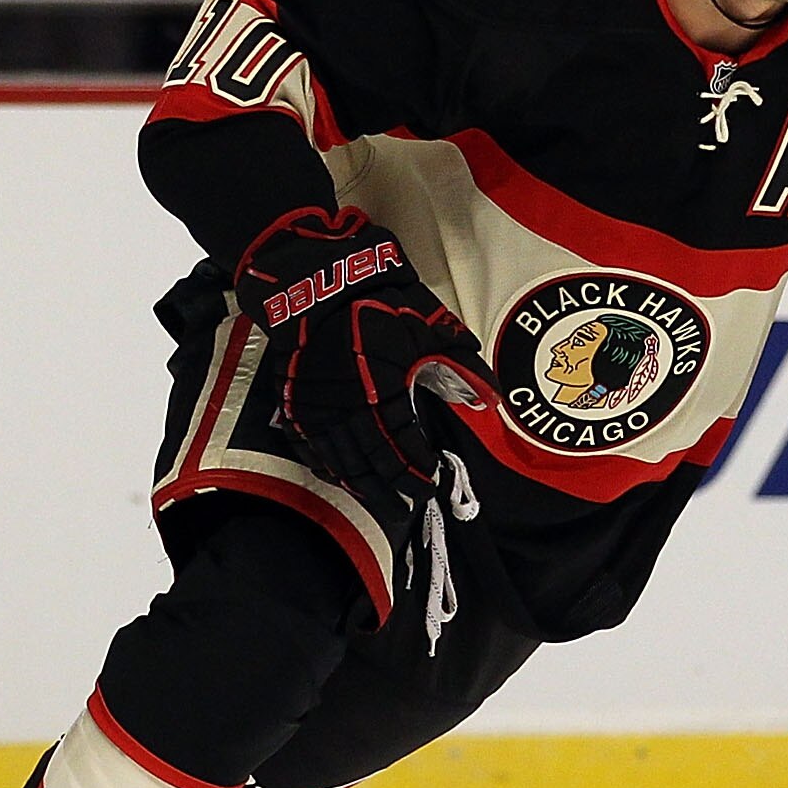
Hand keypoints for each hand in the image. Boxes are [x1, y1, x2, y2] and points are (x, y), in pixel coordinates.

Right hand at [232, 206, 488, 522]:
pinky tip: (338, 477)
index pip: (403, 445)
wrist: (316, 280)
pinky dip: (325, 466)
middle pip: (372, 462)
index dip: (418, 468)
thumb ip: (463, 365)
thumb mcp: (428, 326)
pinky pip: (309, 446)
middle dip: (392, 488)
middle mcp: (348, 408)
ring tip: (379, 503)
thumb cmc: (377, 300)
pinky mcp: (295, 400)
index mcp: (382, 391)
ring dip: (362, 486)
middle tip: (408, 507)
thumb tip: (493, 398)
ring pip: (340, 461)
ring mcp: (317, 407)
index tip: (431, 481)